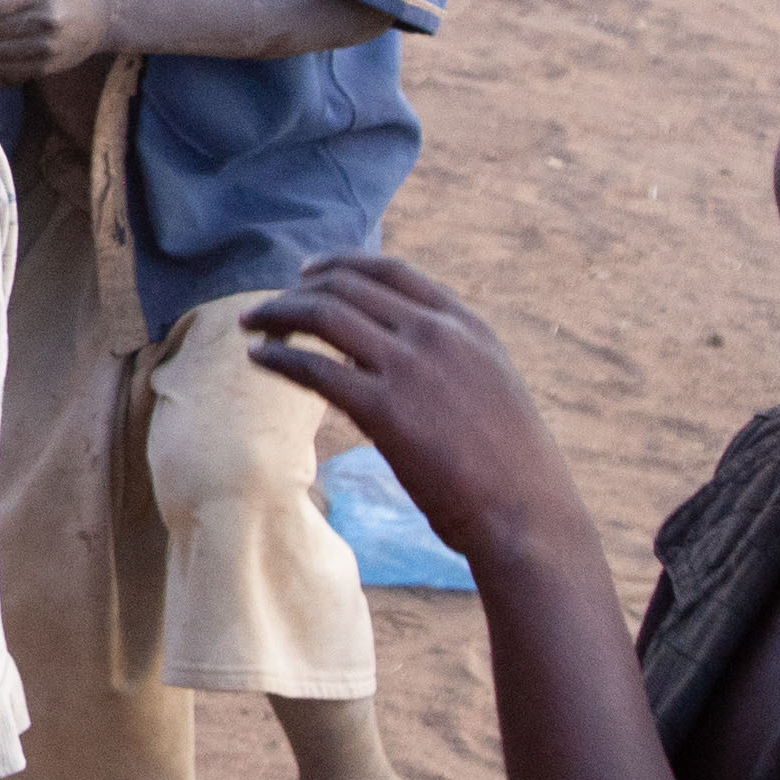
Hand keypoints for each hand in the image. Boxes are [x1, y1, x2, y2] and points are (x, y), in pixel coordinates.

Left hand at [243, 253, 591, 572]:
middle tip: (266, 309)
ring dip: (278, 315)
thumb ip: (443, 356)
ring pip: (322, 315)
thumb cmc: (510, 466)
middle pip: (346, 288)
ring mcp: (411, 368)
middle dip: (297, 292)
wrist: (530, 515)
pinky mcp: (384, 410)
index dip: (340, 264)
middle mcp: (437, 335)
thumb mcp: (488, 385)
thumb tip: (376, 344)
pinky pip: (312, 368)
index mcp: (466, 325)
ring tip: (250, 325)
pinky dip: (278, 358)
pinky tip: (258, 359)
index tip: (307, 271)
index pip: (391, 270)